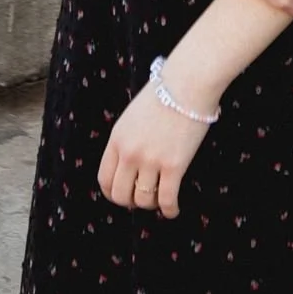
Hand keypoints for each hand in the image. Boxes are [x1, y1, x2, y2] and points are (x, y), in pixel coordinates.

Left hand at [99, 76, 210, 219]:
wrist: (188, 83)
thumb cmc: (164, 94)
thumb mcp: (133, 116)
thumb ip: (127, 140)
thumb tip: (128, 165)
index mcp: (117, 138)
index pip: (104, 178)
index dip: (112, 193)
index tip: (123, 195)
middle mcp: (130, 152)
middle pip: (120, 194)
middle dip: (130, 202)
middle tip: (142, 198)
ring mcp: (151, 160)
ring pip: (142, 200)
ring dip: (151, 204)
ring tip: (159, 198)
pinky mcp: (173, 166)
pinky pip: (166, 199)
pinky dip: (169, 210)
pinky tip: (173, 210)